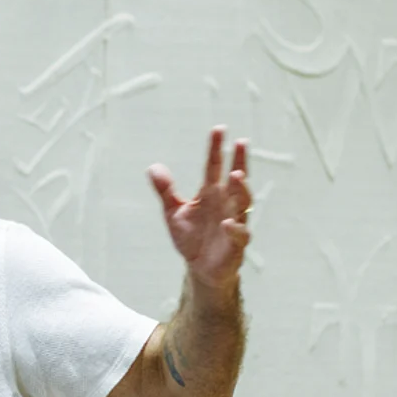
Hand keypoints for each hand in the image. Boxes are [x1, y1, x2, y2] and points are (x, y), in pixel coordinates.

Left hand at [148, 126, 251, 293]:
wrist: (200, 268)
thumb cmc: (192, 236)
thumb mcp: (173, 212)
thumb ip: (165, 190)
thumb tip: (153, 167)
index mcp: (211, 193)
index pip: (214, 167)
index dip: (216, 149)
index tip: (219, 129)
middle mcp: (226, 204)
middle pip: (235, 179)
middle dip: (239, 162)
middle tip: (241, 143)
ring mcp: (234, 222)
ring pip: (243, 203)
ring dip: (240, 190)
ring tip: (235, 176)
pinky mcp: (236, 244)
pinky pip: (240, 234)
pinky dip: (234, 228)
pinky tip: (227, 222)